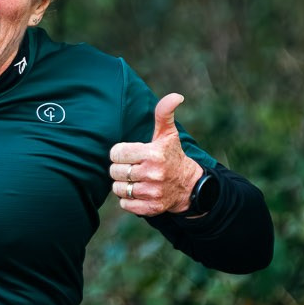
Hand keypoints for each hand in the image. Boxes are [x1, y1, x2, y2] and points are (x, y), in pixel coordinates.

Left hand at [109, 91, 203, 216]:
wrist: (189, 186)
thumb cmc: (173, 156)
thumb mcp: (168, 134)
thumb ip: (164, 113)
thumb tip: (176, 96)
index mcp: (153, 154)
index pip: (116, 153)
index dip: (120, 153)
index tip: (130, 154)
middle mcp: (153, 173)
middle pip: (115, 171)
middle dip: (120, 169)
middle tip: (133, 167)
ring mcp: (152, 192)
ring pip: (118, 188)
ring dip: (123, 185)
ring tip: (135, 179)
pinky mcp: (151, 208)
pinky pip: (125, 205)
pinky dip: (128, 200)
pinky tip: (139, 192)